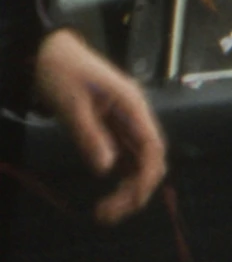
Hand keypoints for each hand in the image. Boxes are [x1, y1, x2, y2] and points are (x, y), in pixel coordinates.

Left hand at [32, 30, 165, 225]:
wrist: (48, 49)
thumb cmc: (60, 69)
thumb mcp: (71, 104)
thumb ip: (90, 136)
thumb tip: (105, 168)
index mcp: (132, 105)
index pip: (153, 147)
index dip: (147, 177)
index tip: (131, 199)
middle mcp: (135, 116)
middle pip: (149, 161)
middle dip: (136, 191)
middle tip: (110, 212)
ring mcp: (125, 123)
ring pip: (138, 165)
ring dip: (127, 190)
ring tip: (105, 211)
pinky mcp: (113, 129)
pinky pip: (124, 160)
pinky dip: (118, 180)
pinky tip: (106, 195)